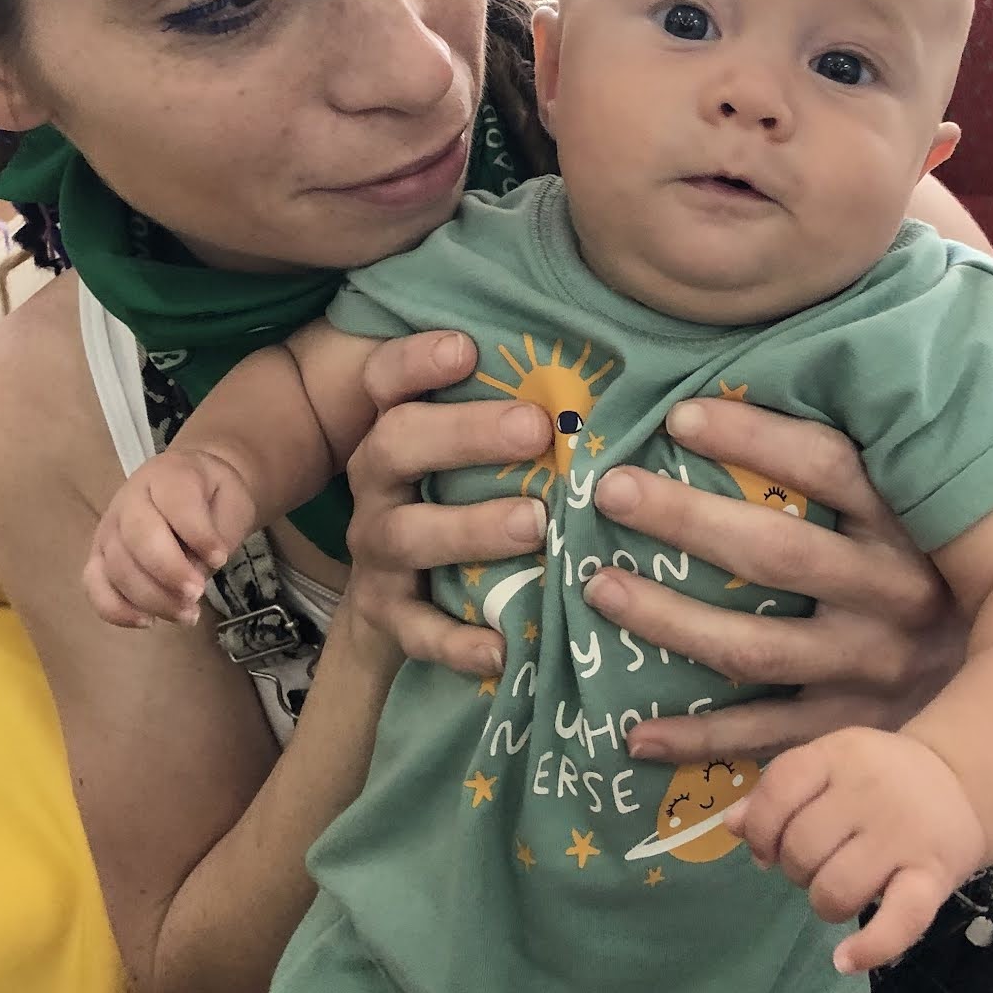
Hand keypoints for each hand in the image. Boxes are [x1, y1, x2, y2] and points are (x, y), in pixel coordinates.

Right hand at [83, 447, 254, 628]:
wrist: (194, 485)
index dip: (198, 534)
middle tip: (196, 594)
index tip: (221, 559)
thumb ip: (216, 533)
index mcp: (168, 474)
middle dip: (168, 572)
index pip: (176, 503)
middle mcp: (129, 498)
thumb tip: (194, 572)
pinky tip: (147, 621)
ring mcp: (109, 527)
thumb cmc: (214, 496)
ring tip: (186, 615)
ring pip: (116, 566)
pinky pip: (94, 585)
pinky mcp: (98, 555)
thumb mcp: (231, 502)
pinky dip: (116, 609)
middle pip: (138, 537)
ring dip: (150, 598)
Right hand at [344, 330, 549, 679]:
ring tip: (534, 523)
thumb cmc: (462, 497)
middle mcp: (379, 483)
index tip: (467, 348)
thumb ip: (518, 408)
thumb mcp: (476, 452)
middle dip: (464, 434)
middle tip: (535, 428)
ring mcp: (379, 551)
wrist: (398, 603)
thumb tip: (613, 359)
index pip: (388, 380)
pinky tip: (504, 645)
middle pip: (396, 443)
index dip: (416, 360)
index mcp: (397, 428)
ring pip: (408, 535)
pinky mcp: (390, 616)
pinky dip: (459, 641)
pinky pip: (418, 630)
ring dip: (470, 528)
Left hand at [583, 397, 965, 762]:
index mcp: (908, 525)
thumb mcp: (934, 498)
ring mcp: (870, 671)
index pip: (828, 466)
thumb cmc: (948, 566)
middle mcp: (892, 596)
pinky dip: (697, 738)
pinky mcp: (850, 731)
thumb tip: (842, 350)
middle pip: (777, 554)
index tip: (679, 415)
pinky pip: (763, 738)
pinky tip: (632, 731)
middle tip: (612, 491)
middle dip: (687, 520)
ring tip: (600, 590)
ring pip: (756, 647)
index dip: (754, 437)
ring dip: (670, 622)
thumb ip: (878, 441)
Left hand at [725, 726, 986, 973]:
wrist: (960, 783)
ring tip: (836, 890)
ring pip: (834, 889)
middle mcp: (870, 791)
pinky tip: (845, 959)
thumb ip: (778, 791)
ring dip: (823, 902)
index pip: (779, 788)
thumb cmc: (878, 777)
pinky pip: (900, 921)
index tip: (767, 846)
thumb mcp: (829, 766)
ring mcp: (904, 836)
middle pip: (801, 847)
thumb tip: (731, 826)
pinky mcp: (933, 878)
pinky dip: (869, 947)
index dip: (760, 827)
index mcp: (838, 755)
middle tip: (815, 864)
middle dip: (794, 868)